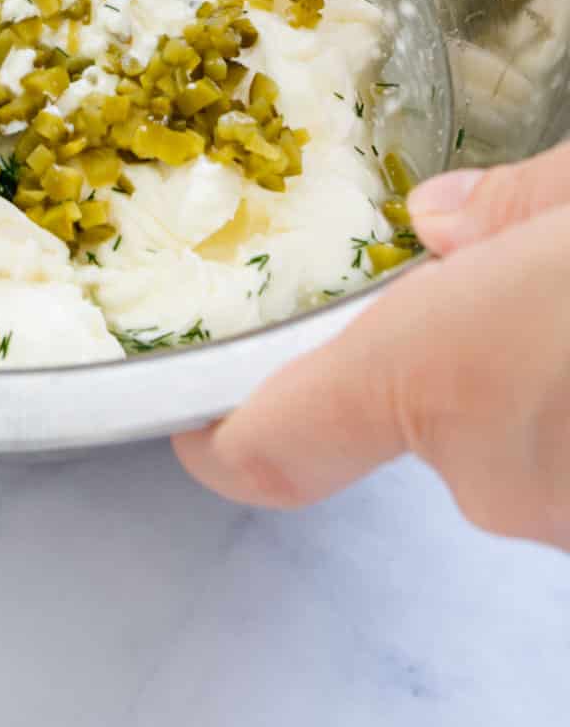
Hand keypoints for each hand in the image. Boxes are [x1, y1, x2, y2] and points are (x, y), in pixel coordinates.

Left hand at [173, 145, 569, 547]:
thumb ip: (507, 207)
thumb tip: (442, 218)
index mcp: (437, 370)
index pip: (273, 443)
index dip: (220, 438)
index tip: (194, 413)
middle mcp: (489, 470)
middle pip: (418, 409)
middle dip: (454, 344)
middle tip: (511, 271)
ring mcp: (559, 520)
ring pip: (505, 436)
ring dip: (527, 373)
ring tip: (567, 299)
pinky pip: (563, 462)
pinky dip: (568, 403)